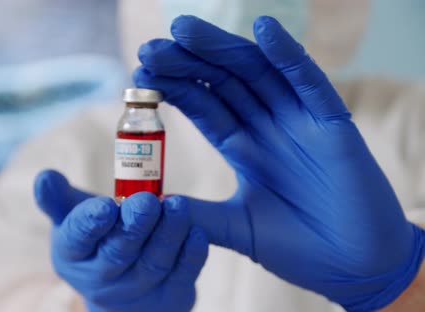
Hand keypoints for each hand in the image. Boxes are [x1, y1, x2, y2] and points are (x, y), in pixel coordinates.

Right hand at [34, 170, 208, 311]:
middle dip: (134, 226)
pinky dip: (191, 255)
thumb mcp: (73, 220)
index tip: (106, 206)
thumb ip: (60, 198)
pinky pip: (183, 275)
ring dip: (167, 235)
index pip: (77, 238)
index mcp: (72, 254)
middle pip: (118, 252)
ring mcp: (136, 291)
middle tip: (147, 201)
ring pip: (153, 263)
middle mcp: (101, 278)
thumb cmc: (96, 241)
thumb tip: (44, 177)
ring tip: (178, 206)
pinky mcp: (170, 296)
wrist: (124, 290)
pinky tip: (197, 232)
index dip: (91, 223)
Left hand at [133, 15, 424, 310]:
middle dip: (187, 63)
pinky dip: (288, 56)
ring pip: (257, 74)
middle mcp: (268, 128)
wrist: (353, 269)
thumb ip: (200, 215)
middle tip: (150, 48)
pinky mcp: (332, 126)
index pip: (203, 107)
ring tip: (185, 31)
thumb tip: (154, 205)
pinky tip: (263, 30)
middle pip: (222, 83)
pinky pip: (309, 83)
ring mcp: (299, 122)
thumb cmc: (298, 249)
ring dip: (222, 49)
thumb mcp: (238, 229)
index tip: (141, 73)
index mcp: (245, 148)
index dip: (174, 88)